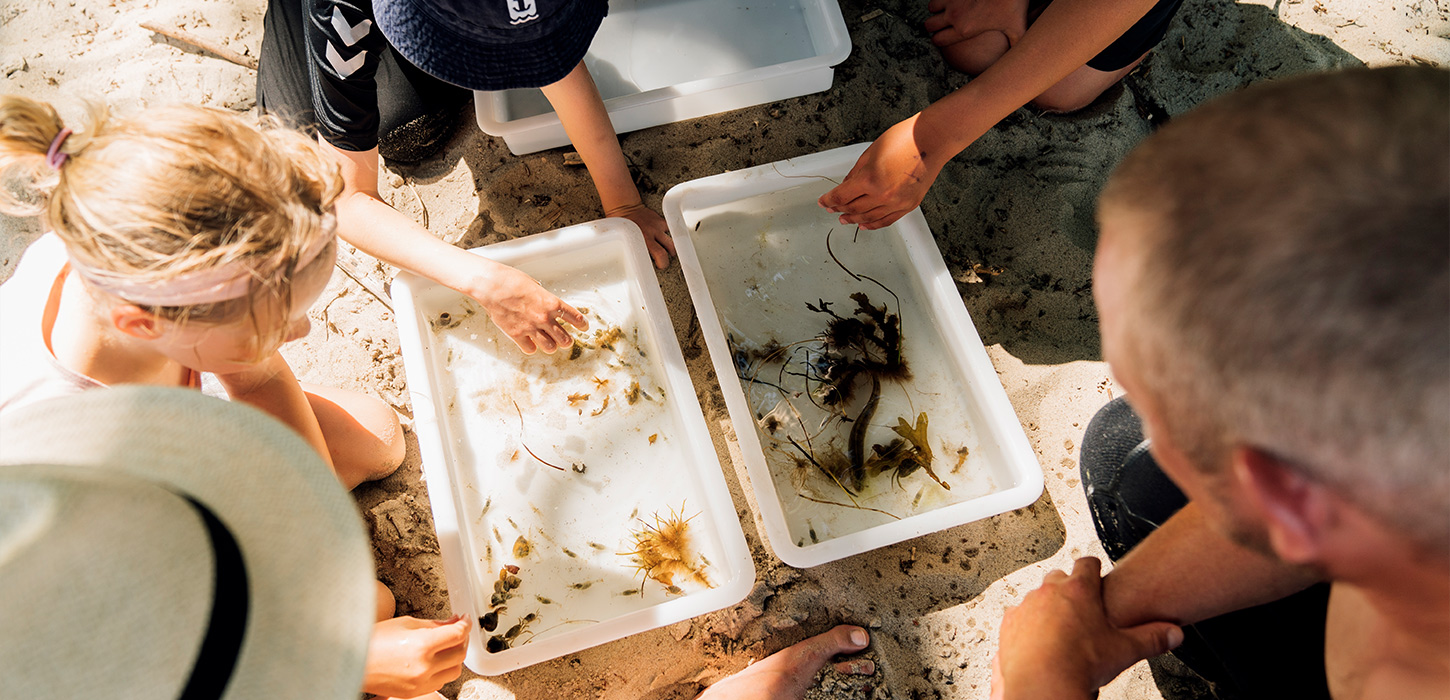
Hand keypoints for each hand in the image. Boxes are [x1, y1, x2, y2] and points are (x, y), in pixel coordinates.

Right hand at [363, 614, 470, 697]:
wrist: (350, 662)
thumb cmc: (371, 641)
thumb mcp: (404, 623)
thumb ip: (433, 624)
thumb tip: (452, 622)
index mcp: (421, 645)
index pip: (457, 634)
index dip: (465, 624)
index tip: (464, 619)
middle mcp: (423, 667)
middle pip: (460, 654)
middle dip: (462, 639)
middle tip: (458, 629)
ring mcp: (420, 682)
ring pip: (454, 671)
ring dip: (455, 657)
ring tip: (446, 645)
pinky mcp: (415, 692)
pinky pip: (440, 681)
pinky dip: (443, 670)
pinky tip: (434, 659)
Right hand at [465, 262, 586, 354]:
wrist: (491, 285)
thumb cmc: (511, 280)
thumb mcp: (535, 286)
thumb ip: (544, 298)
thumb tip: (547, 304)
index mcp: (551, 303)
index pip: (575, 318)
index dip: (582, 324)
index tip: (584, 327)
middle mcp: (544, 317)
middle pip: (565, 339)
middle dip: (566, 340)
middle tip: (564, 339)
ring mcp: (530, 327)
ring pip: (550, 348)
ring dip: (551, 345)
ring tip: (547, 342)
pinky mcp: (516, 335)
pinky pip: (530, 349)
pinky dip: (531, 347)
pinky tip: (529, 341)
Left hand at [607, 201, 674, 268]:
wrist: (624, 207)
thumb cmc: (622, 224)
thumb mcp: (626, 240)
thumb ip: (634, 249)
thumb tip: (637, 260)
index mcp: (642, 240)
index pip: (660, 255)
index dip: (662, 263)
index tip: (660, 266)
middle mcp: (652, 233)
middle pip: (669, 248)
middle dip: (668, 257)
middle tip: (665, 262)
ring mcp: (657, 226)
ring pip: (671, 239)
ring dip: (671, 248)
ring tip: (669, 252)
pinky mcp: (660, 220)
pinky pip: (668, 229)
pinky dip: (666, 234)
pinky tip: (663, 238)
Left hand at [818, 116, 940, 229]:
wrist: (931, 140)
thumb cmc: (904, 139)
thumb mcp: (870, 153)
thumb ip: (855, 173)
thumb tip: (846, 186)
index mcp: (869, 179)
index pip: (842, 196)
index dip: (829, 200)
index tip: (823, 202)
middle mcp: (883, 194)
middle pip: (854, 209)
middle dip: (839, 210)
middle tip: (831, 209)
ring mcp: (897, 202)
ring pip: (869, 218)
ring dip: (854, 220)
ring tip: (845, 220)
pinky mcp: (909, 205)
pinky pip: (887, 220)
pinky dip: (874, 224)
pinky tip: (865, 225)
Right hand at [924, 0, 1029, 47]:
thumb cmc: (1013, 4)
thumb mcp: (1017, 30)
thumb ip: (1015, 47)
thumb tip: (1018, 63)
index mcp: (965, 30)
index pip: (938, 40)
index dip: (938, 41)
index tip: (942, 39)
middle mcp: (955, 16)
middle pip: (929, 25)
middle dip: (933, 26)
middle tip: (940, 25)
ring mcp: (953, 0)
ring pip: (931, 8)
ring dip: (936, 9)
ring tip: (945, 10)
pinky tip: (952, 0)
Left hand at [992, 558, 1183, 699]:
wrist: (1043, 684)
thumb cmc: (1079, 664)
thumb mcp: (1124, 650)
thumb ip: (1151, 638)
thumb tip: (1172, 634)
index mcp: (1079, 590)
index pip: (1087, 563)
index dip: (1093, 567)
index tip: (1096, 571)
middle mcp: (1049, 592)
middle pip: (1060, 577)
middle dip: (1069, 588)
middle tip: (1080, 607)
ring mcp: (1027, 606)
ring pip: (1037, 596)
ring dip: (1047, 607)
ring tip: (1059, 629)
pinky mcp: (1010, 623)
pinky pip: (1019, 616)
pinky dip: (1027, 625)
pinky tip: (1038, 641)